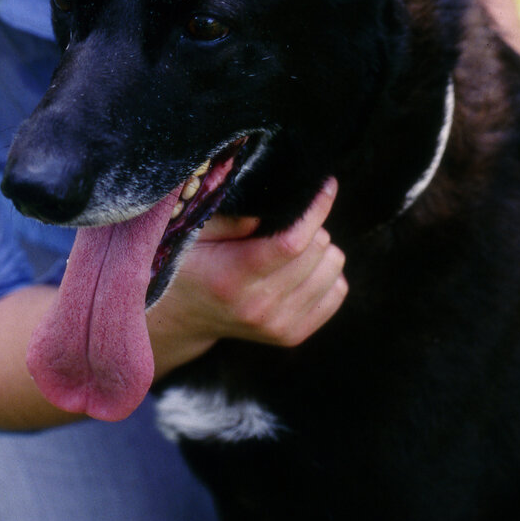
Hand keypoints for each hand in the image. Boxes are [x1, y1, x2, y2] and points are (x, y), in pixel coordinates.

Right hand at [147, 179, 346, 375]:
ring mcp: (277, 326)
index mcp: (232, 277)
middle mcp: (258, 307)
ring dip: (320, 250)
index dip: (315, 210)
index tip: (326, 184)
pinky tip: (302, 268)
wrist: (182, 317)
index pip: (291, 242)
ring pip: (334, 270)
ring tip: (294, 246)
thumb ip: (231, 218)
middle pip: (317, 252)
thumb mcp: (195, 233)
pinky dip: (327, 273)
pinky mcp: (292, 336)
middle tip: (291, 220)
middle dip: (313, 226)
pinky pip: (337, 292)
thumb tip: (275, 206)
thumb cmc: (188, 263)